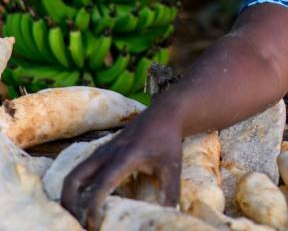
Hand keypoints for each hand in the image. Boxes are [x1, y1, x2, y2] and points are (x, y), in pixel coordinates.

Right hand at [61, 107, 182, 229]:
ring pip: (73, 175)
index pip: (100, 185)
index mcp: (124, 157)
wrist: (163, 114)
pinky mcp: (99, 152)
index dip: (92, 207)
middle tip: (79, 224)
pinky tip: (82, 202)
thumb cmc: (167, 140)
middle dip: (70, 204)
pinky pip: (79, 171)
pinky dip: (75, 188)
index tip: (94, 225)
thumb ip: (170, 191)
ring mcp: (100, 152)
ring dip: (69, 197)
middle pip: (73, 180)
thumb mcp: (172, 166)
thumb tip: (170, 214)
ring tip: (77, 217)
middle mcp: (106, 154)